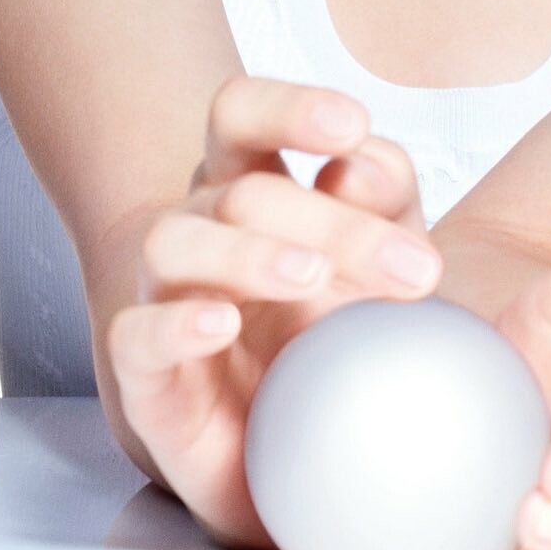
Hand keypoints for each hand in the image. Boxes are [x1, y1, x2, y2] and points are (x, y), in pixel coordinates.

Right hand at [105, 76, 444, 549]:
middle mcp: (200, 229)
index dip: (287, 107)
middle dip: (332, 223)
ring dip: (248, 254)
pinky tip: (224, 323)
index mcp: (251, 183)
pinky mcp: (149, 379)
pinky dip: (174, 324)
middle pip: (240, 193)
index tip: (354, 123)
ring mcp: (166, 298)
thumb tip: (356, 163)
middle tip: (415, 267)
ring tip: (312, 277)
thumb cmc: (338, 323)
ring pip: (173, 243)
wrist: (300, 442)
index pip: (240, 113)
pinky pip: (135, 336)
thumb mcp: (387, 247)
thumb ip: (385, 195)